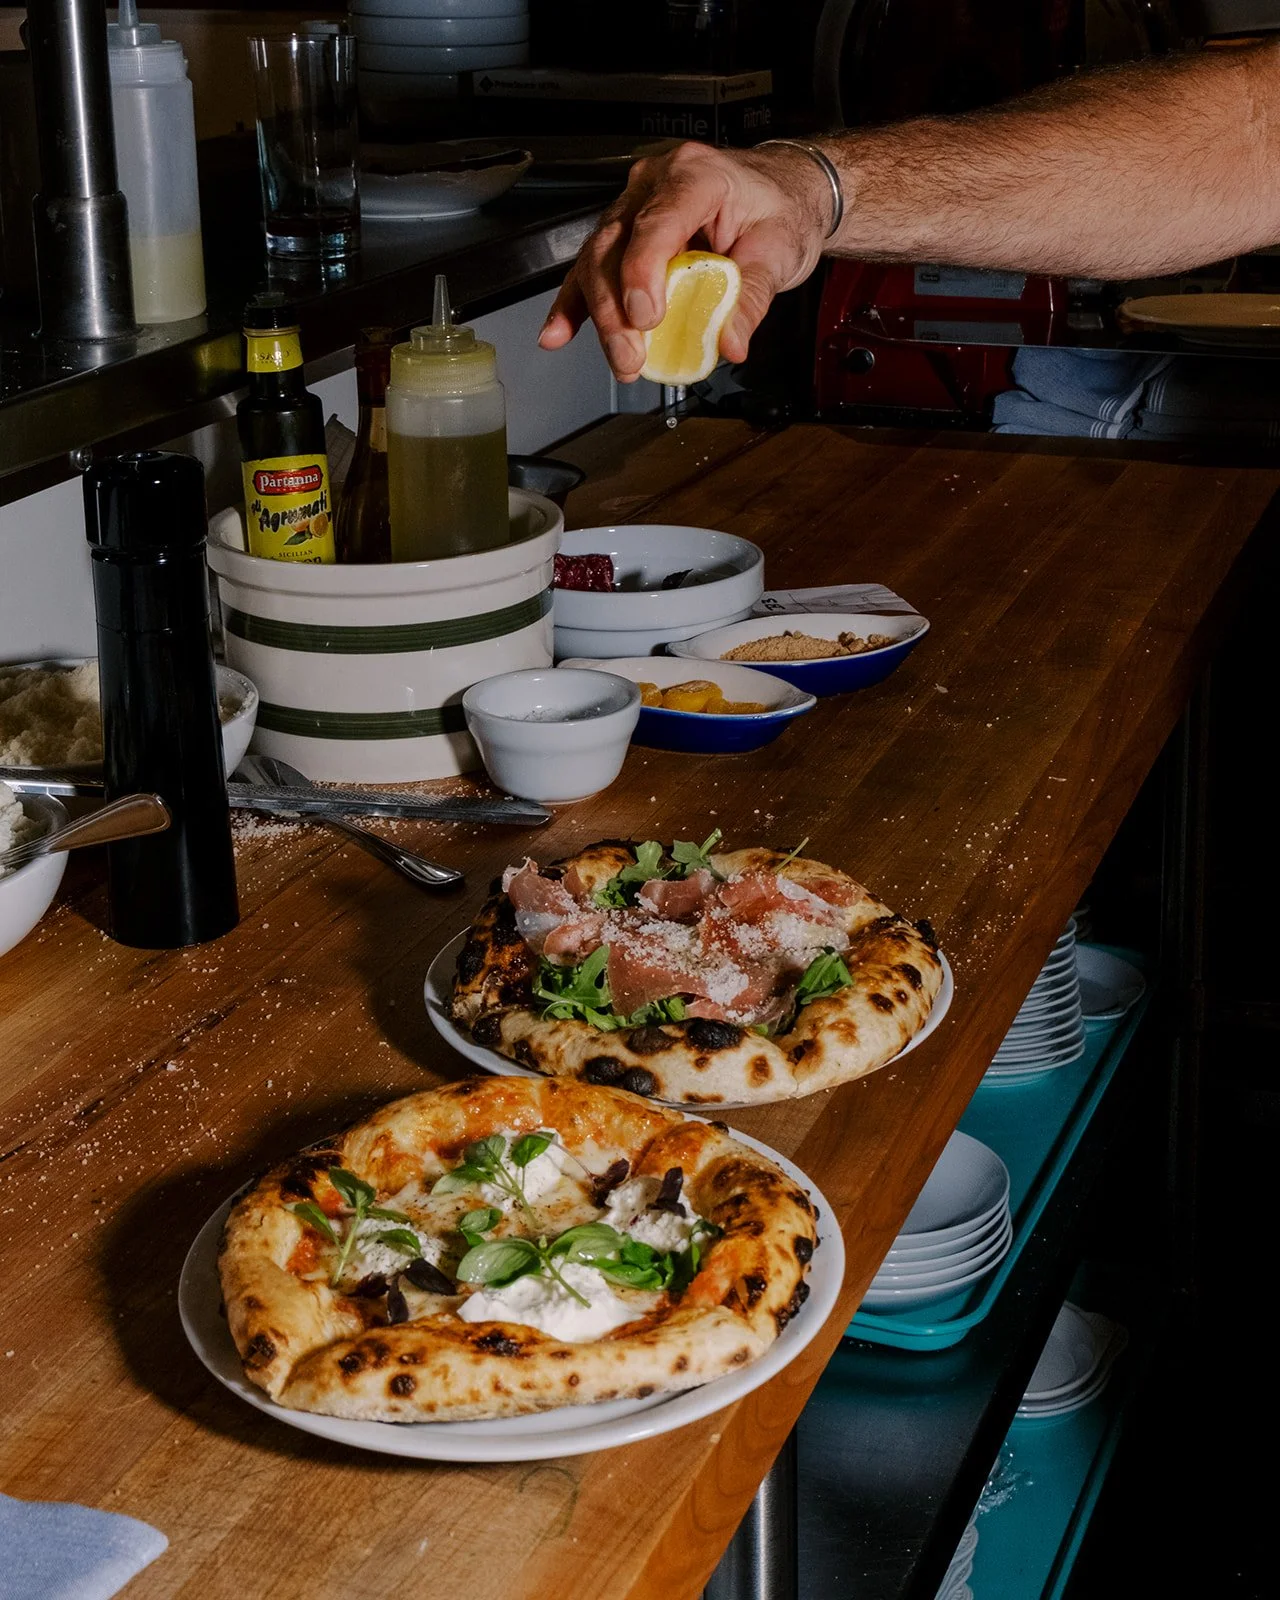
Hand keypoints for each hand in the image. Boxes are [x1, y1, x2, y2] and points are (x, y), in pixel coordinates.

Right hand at [538, 141, 830, 380]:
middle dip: (615, 309)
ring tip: (621, 359)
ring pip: (597, 258)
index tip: (645, 319)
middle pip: (614, 245)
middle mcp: (655, 184)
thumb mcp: (780, 250)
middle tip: (631, 356)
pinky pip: (592, 268)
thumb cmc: (778, 208)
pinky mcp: (625, 233)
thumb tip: (730, 343)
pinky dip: (575, 304)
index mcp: (696, 175)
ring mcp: (633, 206)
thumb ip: (752, 298)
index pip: (657, 224)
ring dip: (601, 316)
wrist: (779, 190)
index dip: (642, 273)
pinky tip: (558, 334)